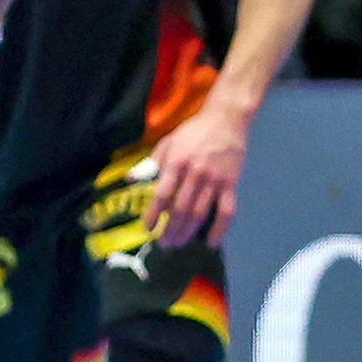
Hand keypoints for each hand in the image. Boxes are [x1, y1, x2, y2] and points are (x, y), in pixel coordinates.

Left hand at [146, 100, 249, 246]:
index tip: (148, 228)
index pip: (162, 194)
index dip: (153, 214)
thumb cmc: (193, 132)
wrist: (226, 118)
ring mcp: (215, 179)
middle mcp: (195, 173)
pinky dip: (219, 229)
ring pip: (200, 213)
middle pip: (180, 209)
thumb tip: (130, 179)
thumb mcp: (167, 143)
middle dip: (169, 230)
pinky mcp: (231, 183)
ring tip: (178, 243)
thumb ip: (149, 163)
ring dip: (187, 232)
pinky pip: (227, 211)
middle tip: (164, 243)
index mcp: (176, 162)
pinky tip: (211, 242)